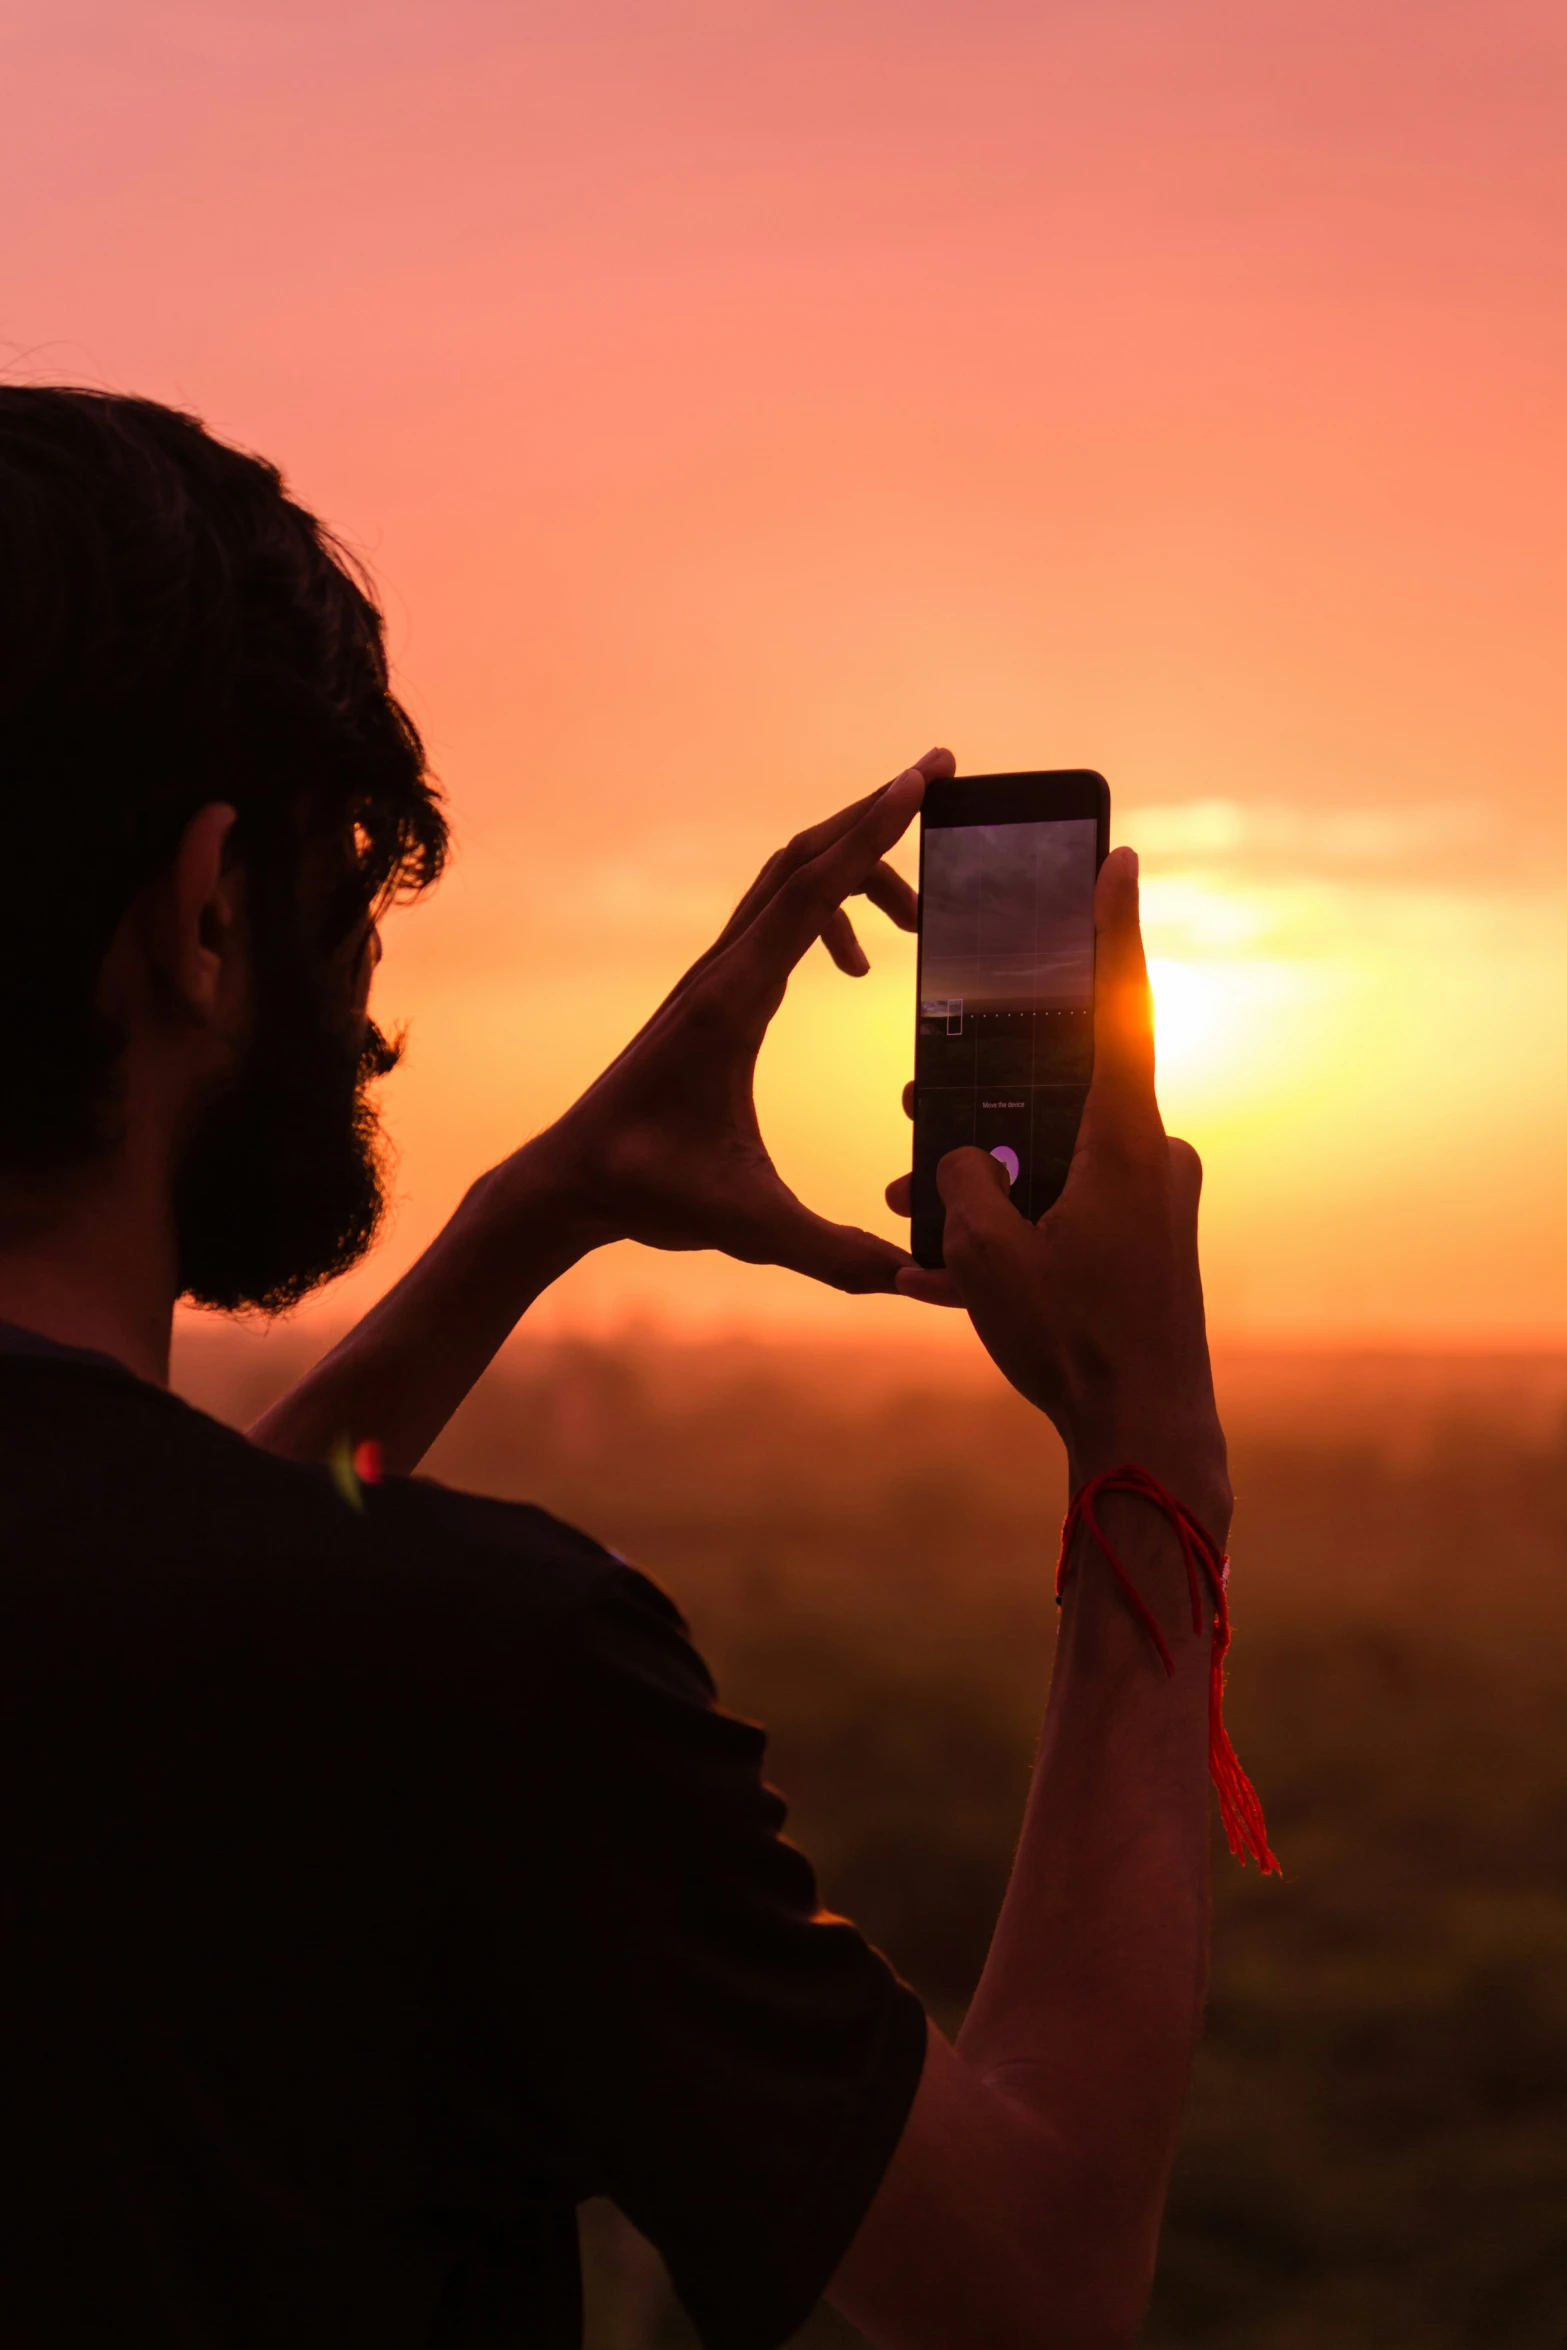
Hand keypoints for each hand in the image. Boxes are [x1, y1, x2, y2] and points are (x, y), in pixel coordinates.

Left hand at [523, 749, 954, 1293]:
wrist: (571, 1182)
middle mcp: (721, 972)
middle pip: (801, 858)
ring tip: (918, 916)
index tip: (923, 781)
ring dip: (854, 872)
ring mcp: (713, 977)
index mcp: (733, 1002)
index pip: (810, 889)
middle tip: (937, 777)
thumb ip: (835, 1254)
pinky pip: (777, 921)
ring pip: (787, 884)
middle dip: (873, 815)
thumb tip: (919, 1282)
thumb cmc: (649, 1190)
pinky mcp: (712, 995)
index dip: (873, 830)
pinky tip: (856, 968)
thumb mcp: (749, 1225)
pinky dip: (826, 915)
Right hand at [885, 848, 1229, 1527]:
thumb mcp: (987, 1255)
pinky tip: (950, 1266)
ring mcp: (1157, 1202)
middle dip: (984, 1106)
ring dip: (991, 1179)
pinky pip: (1073, 1207)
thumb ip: (959, 1183)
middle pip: (1062, 1096)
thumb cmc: (1074, 1340)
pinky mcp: (1150, 1243)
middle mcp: (1154, 1157)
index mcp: (1126, 1140)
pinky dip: (1018, 1224)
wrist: (1146, 1435)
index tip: (1117, 860)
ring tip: (916, 1209)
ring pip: (1058, 1158)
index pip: (1120, 1006)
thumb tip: (955, 1158)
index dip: (1112, 929)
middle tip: (916, 1111)